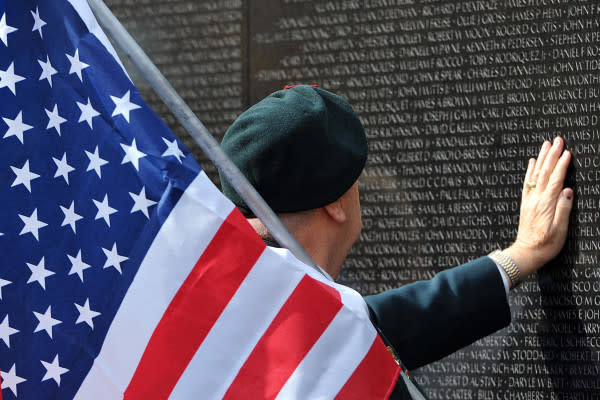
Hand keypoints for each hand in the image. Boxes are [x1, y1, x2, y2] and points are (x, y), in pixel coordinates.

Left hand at [503, 137, 572, 282]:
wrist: (526, 253)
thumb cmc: (546, 244)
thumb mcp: (560, 230)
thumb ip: (563, 209)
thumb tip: (567, 190)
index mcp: (546, 204)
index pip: (555, 180)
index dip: (562, 165)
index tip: (568, 152)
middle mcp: (536, 199)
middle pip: (544, 172)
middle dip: (552, 155)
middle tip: (557, 140)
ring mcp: (529, 200)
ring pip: (535, 174)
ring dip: (541, 158)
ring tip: (546, 144)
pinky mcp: (525, 203)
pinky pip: (527, 183)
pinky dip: (530, 170)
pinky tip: (532, 161)